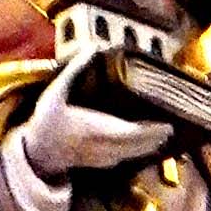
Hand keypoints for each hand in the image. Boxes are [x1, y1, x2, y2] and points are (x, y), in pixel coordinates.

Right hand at [16, 58, 178, 187]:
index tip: (167, 125)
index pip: (129, 133)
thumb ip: (75, 70)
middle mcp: (102, 146)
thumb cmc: (47, 121)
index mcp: (93, 129)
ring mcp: (103, 158)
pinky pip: (127, 158)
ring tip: (166, 134)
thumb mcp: (57, 92)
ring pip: (134, 155)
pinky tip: (150, 143)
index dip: (150, 131)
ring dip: (152, 146)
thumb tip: (93, 48)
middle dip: (156, 138)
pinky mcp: (103, 163)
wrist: (38, 152)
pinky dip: (140, 151)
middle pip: (137, 146)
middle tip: (172, 127)